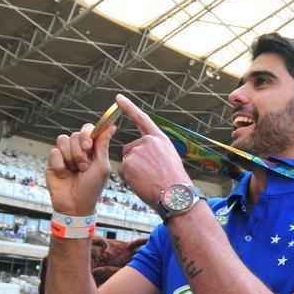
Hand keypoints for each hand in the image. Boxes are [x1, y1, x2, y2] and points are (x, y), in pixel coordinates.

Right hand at [46, 116, 115, 214]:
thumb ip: (103, 145)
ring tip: (75, 170)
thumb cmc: (92, 188)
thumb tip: (112, 126)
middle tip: (83, 166)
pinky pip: (54, 152)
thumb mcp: (102, 166)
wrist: (75, 205)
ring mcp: (65, 155)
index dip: (87, 134)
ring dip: (70, 157)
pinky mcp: (53, 161)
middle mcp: (78, 149)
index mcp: (92, 149)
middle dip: (79, 150)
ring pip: (62, 140)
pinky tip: (64, 174)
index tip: (88, 146)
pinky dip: (60, 164)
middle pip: (75, 134)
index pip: (88, 129)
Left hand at [114, 94, 190, 211]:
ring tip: (149, 180)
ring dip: (133, 172)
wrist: (175, 195)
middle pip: (130, 149)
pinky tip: (142, 183)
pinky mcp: (129, 163)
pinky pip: (123, 172)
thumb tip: (139, 155)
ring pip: (127, 162)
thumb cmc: (174, 182)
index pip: (141, 118)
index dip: (129, 107)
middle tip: (151, 175)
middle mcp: (147, 142)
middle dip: (135, 162)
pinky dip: (129, 180)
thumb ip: (154, 151)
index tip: (118, 98)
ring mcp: (137, 151)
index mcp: (159, 139)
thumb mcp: (169, 158)